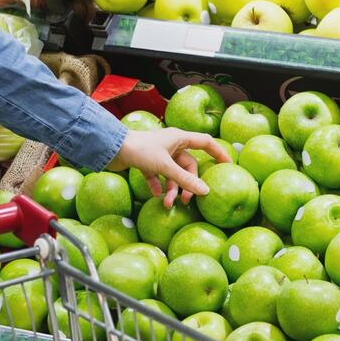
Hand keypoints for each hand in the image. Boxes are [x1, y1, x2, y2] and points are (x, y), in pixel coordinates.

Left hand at [108, 129, 230, 207]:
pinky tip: (155, 194)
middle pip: (189, 165)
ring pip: (173, 173)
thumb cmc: (140, 150)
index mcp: (179, 138)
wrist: (110, 147)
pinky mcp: (147, 161)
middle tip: (186, 201)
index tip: (229, 165)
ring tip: (166, 203)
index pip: (206, 143)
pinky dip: (158, 185)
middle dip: (187, 184)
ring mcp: (159, 153)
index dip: (219, 153)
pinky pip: (158, 176)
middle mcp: (171, 144)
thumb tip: (205, 191)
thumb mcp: (165, 166)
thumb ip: (185, 180)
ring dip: (172, 188)